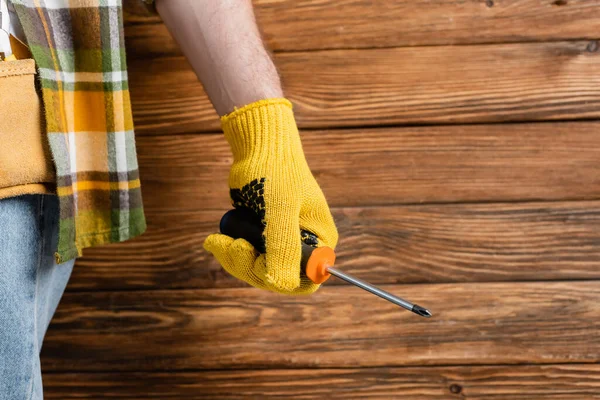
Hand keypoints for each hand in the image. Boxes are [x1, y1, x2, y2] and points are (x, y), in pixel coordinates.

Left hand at [204, 99, 337, 293]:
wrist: (258, 149)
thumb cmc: (275, 172)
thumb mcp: (280, 210)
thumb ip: (283, 246)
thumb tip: (284, 284)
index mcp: (319, 241)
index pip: (305, 280)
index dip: (279, 279)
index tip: (256, 260)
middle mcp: (303, 246)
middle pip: (276, 277)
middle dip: (248, 265)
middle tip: (231, 245)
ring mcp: (281, 242)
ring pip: (256, 269)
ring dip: (234, 258)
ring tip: (217, 240)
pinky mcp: (261, 236)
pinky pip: (245, 257)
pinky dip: (228, 251)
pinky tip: (216, 239)